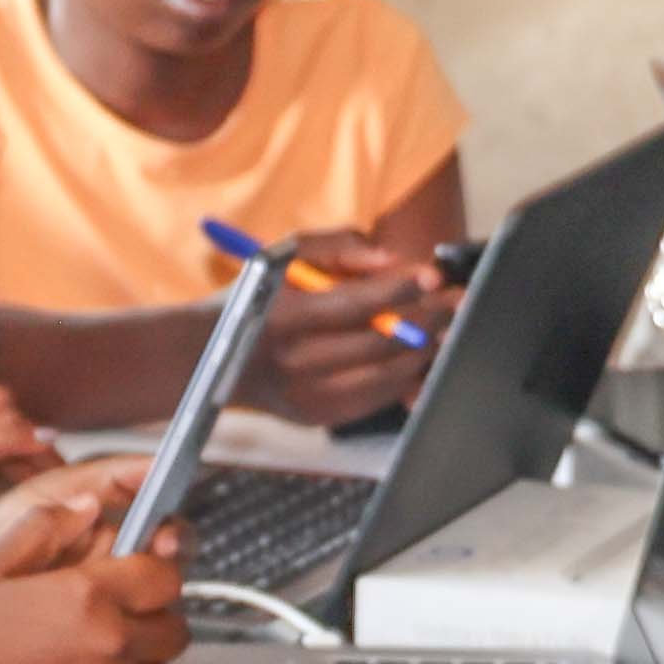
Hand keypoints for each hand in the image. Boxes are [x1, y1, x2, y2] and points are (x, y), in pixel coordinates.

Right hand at [245, 238, 456, 421]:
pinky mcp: (317, 416)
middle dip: (426, 321)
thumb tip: (389, 261)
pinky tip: (419, 359)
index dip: (400, 291)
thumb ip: (335, 247)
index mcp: (286, 318)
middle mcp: (296, 361)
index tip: (432, 277)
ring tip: (446, 331)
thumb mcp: (281, 256)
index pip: (354, 304)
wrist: (209, 358)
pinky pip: (373, 400)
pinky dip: (401, 379)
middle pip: (378, 343)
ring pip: (384, 377)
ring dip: (422, 353)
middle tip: (455, 304)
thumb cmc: (252, 299)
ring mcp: (308, 396)